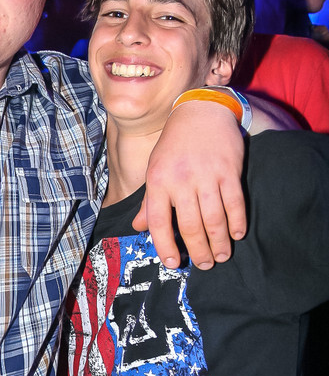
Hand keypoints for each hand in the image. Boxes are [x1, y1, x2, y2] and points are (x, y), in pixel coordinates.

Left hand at [134, 101, 245, 268]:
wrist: (200, 112)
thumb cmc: (174, 146)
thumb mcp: (154, 170)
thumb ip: (149, 201)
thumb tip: (138, 227)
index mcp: (158, 181)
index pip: (158, 222)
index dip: (165, 246)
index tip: (174, 263)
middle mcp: (180, 180)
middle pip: (190, 226)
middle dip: (199, 250)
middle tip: (206, 264)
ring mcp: (206, 175)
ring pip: (214, 219)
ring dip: (220, 242)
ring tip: (222, 255)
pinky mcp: (229, 170)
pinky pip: (235, 203)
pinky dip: (237, 222)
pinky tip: (237, 234)